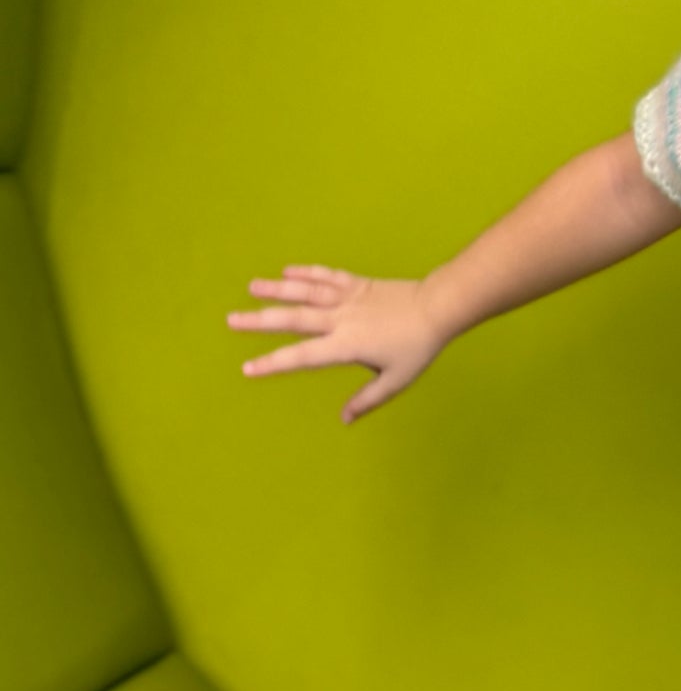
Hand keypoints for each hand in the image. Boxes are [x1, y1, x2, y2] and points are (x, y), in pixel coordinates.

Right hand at [226, 265, 444, 423]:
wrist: (439, 307)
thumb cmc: (418, 347)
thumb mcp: (396, 380)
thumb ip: (367, 400)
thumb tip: (344, 419)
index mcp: (347, 345)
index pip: (302, 356)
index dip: (273, 363)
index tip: (248, 368)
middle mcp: (341, 319)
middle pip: (293, 319)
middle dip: (260, 320)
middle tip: (231, 319)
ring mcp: (348, 298)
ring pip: (306, 291)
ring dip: (277, 288)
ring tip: (251, 286)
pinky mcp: (358, 283)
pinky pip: (327, 276)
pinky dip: (307, 272)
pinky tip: (287, 271)